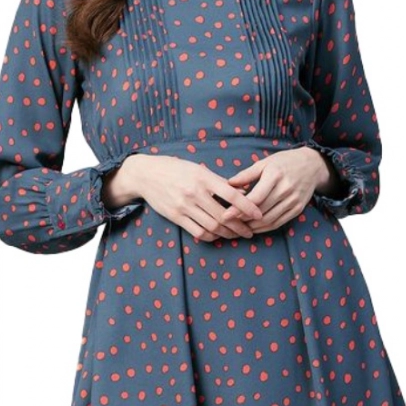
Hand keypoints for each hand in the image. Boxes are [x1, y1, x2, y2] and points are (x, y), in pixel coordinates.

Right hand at [103, 154, 264, 241]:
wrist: (146, 175)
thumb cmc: (176, 169)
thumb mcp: (198, 169)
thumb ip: (218, 182)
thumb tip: (242, 192)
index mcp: (203, 177)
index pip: (231, 194)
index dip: (247, 206)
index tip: (259, 214)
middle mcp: (194, 193)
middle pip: (223, 215)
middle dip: (240, 226)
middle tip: (250, 231)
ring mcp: (184, 206)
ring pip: (212, 226)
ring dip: (227, 234)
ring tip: (237, 235)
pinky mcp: (176, 216)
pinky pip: (198, 232)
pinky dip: (211, 236)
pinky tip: (218, 236)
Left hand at [220, 148, 331, 232]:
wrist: (312, 166)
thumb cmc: (284, 162)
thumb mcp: (265, 163)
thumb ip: (246, 174)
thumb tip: (228, 184)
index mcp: (276, 175)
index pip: (255, 197)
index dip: (239, 209)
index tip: (226, 215)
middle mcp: (286, 189)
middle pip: (261, 211)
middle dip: (242, 219)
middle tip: (228, 224)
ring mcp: (293, 201)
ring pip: (269, 220)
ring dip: (252, 227)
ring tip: (238, 227)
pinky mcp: (298, 209)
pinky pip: (278, 223)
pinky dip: (264, 228)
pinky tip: (253, 228)